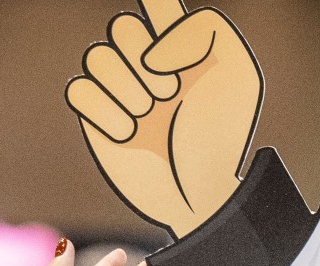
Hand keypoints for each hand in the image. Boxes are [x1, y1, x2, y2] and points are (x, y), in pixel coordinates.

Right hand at [68, 2, 262, 237]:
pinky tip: (130, 133)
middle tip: (170, 93)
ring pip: (97, 56)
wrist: (204, 193)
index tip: (162, 48)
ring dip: (127, 89)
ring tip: (151, 116)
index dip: (155, 6)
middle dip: (144, 60)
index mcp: (181, 41)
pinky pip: (79, 90)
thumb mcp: (239, 73)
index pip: (156, 2)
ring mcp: (121, 89)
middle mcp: (147, 60)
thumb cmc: (225, 135)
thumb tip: (151, 52)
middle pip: (121, 26)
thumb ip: (204, 31)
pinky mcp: (99, 118)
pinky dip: (103, 112)